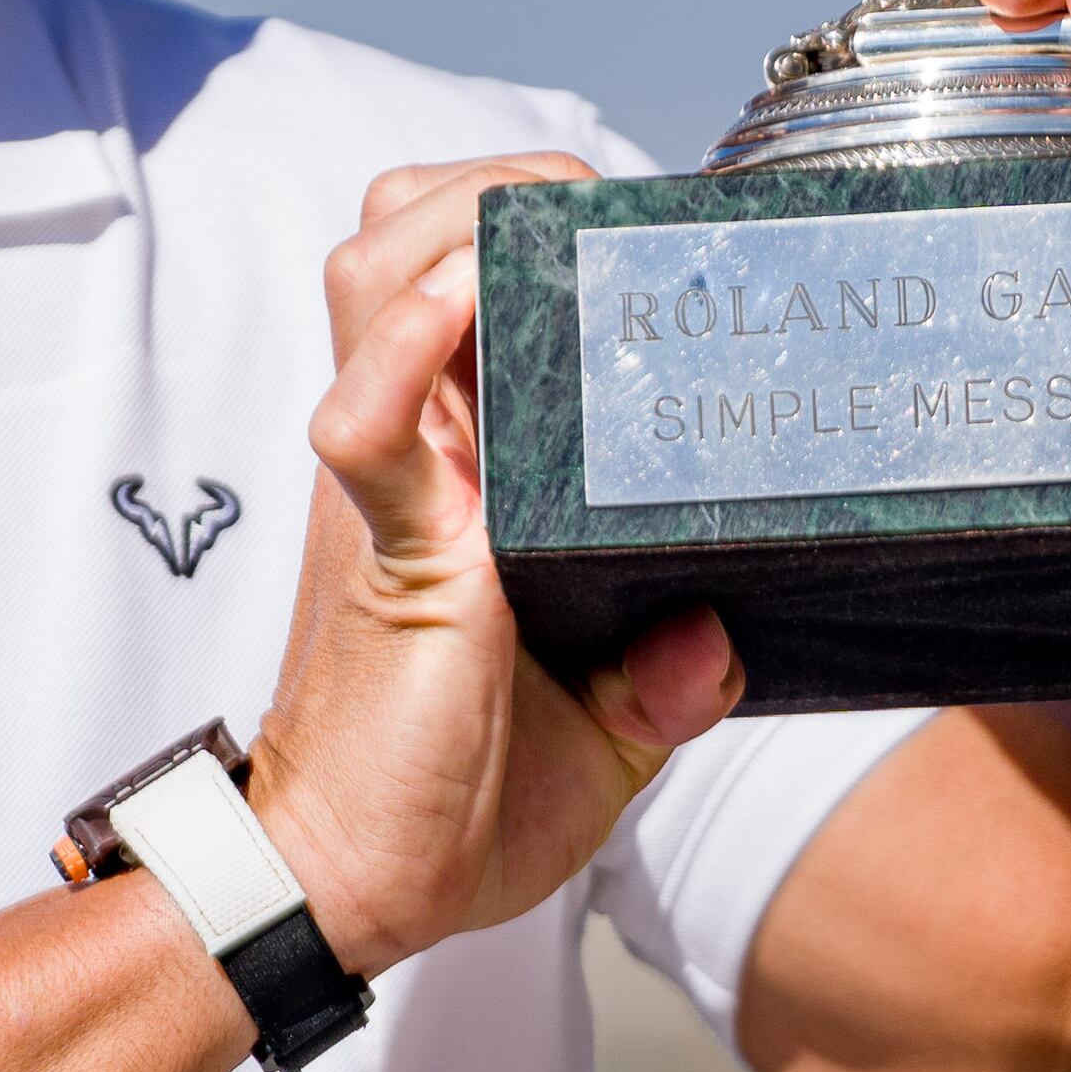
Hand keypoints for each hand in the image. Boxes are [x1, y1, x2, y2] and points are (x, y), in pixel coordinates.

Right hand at [244, 154, 742, 975]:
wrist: (350, 887)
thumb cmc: (455, 802)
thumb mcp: (601, 734)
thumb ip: (667, 681)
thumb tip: (719, 635)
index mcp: (462, 465)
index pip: (464, 276)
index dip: (528, 218)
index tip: (632, 220)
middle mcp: (418, 449)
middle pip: (404, 234)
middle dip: (490, 184)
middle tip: (583, 204)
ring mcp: (390, 488)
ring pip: (375, 277)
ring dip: (452, 224)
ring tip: (523, 228)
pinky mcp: (383, 546)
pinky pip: (369, 420)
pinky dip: (407, 348)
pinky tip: (455, 301)